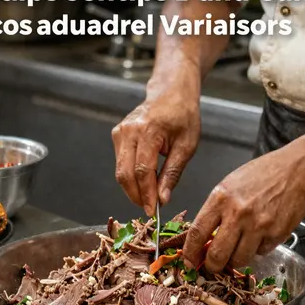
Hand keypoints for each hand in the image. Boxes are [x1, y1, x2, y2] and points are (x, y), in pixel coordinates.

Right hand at [112, 88, 200, 215]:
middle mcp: (129, 131)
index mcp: (148, 131)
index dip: (146, 194)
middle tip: (149, 209)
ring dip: (133, 188)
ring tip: (149, 197)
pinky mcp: (117, 135)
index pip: (142, 170)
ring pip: (120, 171)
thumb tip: (163, 199)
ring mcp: (120, 132)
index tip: (153, 210)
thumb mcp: (187, 146)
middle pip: (125, 173)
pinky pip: (120, 163)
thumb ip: (173, 173)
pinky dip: (131, 177)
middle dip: (136, 195)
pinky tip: (144, 182)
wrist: (171, 93)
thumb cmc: (183, 116)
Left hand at [183, 146, 304, 272]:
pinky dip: (257, 249)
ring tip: (238, 249)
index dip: (190, 253)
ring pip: (239, 260)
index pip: (197, 233)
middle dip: (211, 266)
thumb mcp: (229, 186)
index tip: (188, 261)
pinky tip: (259, 236)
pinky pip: (260, 253)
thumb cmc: (261, 175)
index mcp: (221, 199)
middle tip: (212, 266)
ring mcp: (259, 226)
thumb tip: (203, 239)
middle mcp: (238, 214)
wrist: (296, 170)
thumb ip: (215, 211)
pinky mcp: (276, 234)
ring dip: (235, 260)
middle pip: (217, 255)